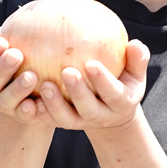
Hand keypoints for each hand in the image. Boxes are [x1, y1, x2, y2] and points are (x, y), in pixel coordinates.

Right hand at [0, 20, 53, 125]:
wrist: (43, 74)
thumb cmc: (20, 52)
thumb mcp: (4, 43)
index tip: (1, 41)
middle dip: (2, 69)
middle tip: (16, 54)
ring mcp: (7, 106)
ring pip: (6, 101)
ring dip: (17, 89)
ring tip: (31, 76)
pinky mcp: (24, 115)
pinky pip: (25, 115)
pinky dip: (30, 110)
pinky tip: (38, 102)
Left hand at [35, 39, 149, 130]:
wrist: (112, 111)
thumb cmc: (123, 81)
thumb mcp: (135, 73)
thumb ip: (137, 59)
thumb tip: (135, 44)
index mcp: (121, 102)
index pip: (113, 93)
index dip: (103, 81)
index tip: (92, 64)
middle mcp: (101, 115)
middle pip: (88, 108)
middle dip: (77, 92)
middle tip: (66, 72)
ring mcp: (82, 122)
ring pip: (66, 118)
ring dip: (54, 104)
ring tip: (44, 85)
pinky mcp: (65, 123)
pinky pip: (51, 120)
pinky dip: (40, 112)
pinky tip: (29, 99)